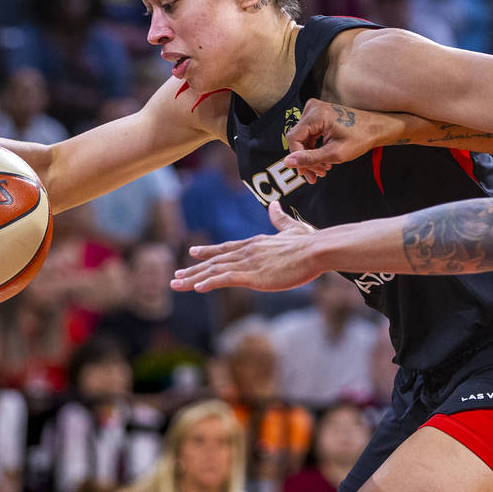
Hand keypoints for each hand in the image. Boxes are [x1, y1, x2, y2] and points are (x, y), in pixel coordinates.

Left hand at [171, 202, 322, 291]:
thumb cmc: (309, 242)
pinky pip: (225, 279)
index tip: (192, 253)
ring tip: (176, 284)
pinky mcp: (253, 276)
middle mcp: (247, 251)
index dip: (208, 252)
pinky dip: (209, 283)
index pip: (226, 248)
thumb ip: (279, 219)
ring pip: (214, 271)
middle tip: (175, 276)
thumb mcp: (292, 228)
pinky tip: (196, 288)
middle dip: (193, 269)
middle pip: (214, 261)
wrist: (316, 250)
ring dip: (193, 278)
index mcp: (255, 243)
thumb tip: (274, 204)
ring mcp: (248, 263)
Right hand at [283, 99, 388, 182]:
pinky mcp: (319, 115)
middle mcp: (313, 109)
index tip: (305, 172)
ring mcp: (316, 110)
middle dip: (306, 159)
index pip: (294, 138)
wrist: (376, 128)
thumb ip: (309, 158)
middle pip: (298, 139)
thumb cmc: (361, 137)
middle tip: (315, 175)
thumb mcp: (334, 153)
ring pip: (304, 139)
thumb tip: (287, 162)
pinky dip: (315, 148)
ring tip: (322, 170)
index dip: (297, 157)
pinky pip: (310, 134)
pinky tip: (323, 161)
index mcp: (316, 114)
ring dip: (311, 156)